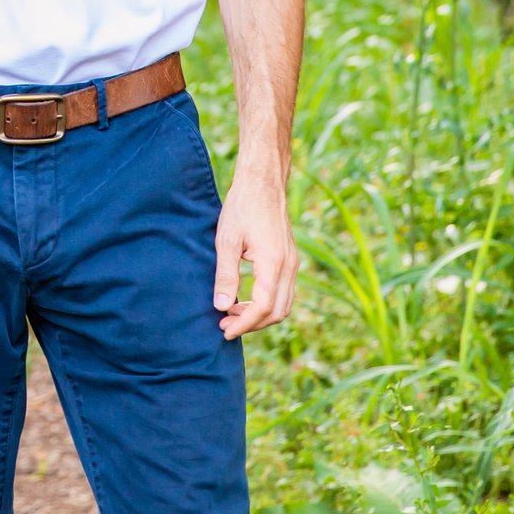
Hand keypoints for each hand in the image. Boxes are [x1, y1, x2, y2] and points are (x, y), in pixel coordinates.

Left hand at [213, 170, 295, 337]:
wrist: (263, 183)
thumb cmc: (242, 207)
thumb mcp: (226, 240)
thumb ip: (225, 275)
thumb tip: (220, 306)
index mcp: (274, 263)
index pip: (262, 308)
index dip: (243, 324)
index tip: (224, 330)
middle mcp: (289, 267)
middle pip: (277, 312)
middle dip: (252, 324)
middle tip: (225, 325)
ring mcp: (293, 263)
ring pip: (284, 305)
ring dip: (260, 316)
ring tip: (232, 313)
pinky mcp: (290, 259)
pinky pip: (284, 292)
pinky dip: (267, 303)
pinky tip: (245, 299)